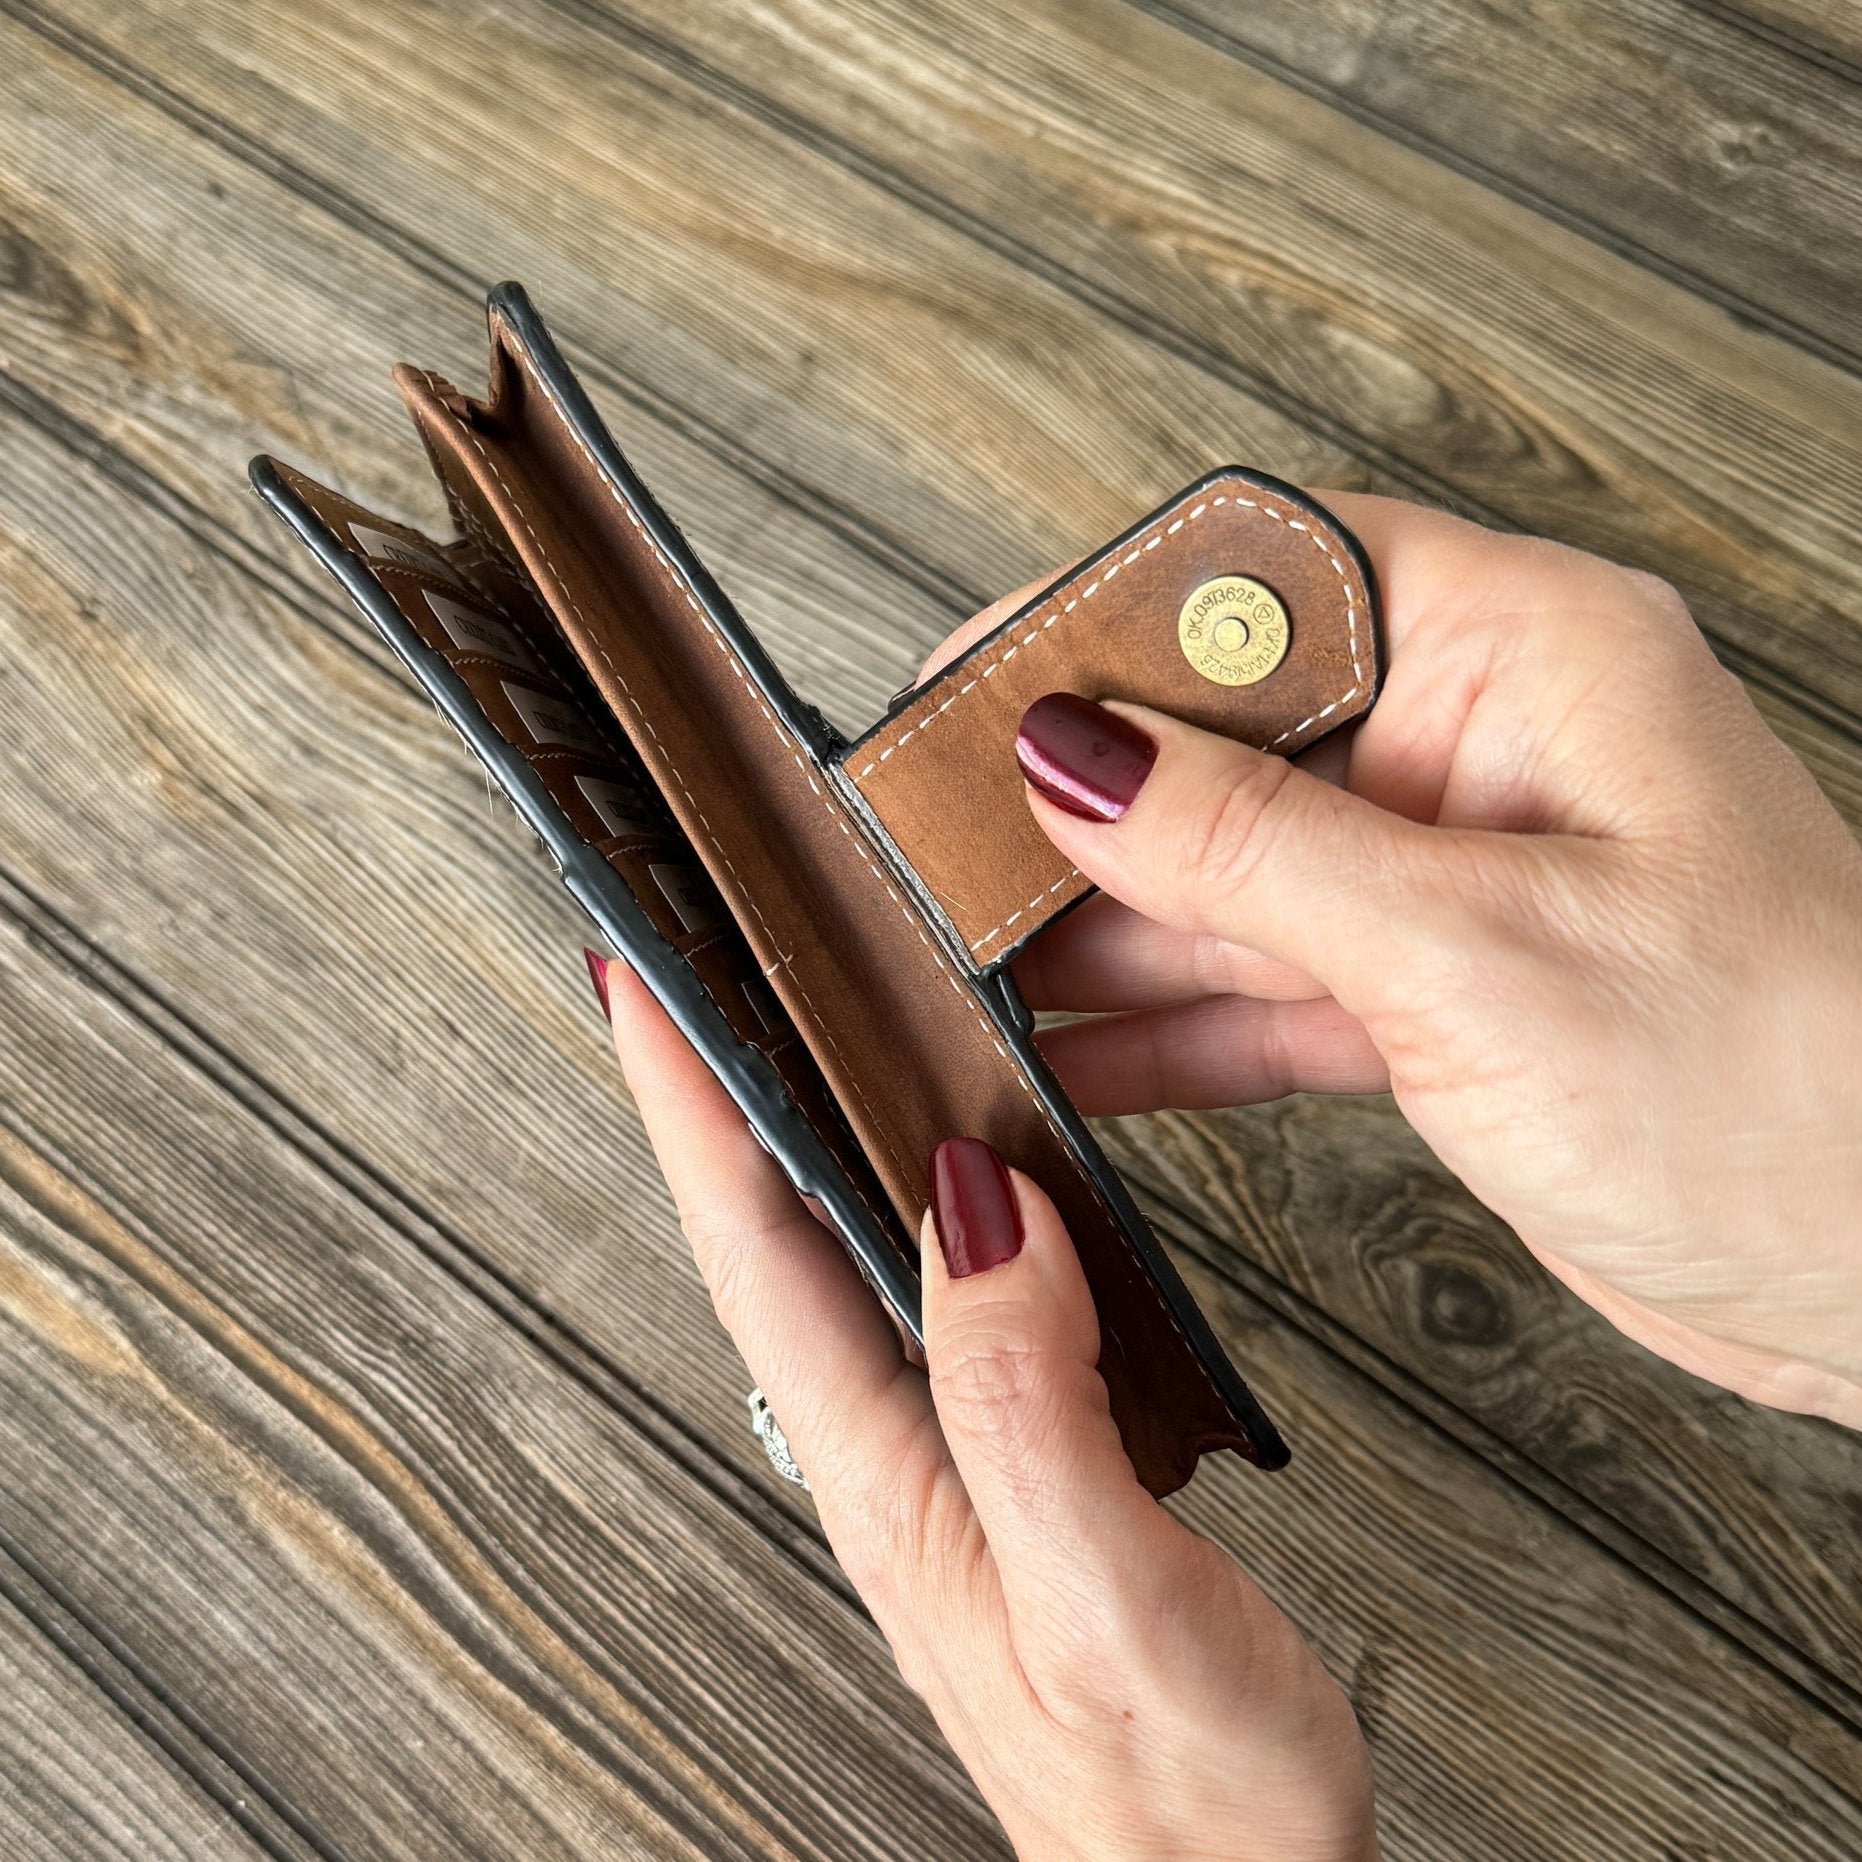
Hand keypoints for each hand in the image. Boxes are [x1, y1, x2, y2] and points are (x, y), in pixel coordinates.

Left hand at [589, 953, 1377, 1861]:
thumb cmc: (1174, 1798)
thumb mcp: (1103, 1594)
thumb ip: (1029, 1402)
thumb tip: (980, 1205)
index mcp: (886, 1470)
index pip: (754, 1246)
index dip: (691, 1103)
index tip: (641, 976)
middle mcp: (895, 1451)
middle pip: (779, 1232)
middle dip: (728, 1086)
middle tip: (701, 961)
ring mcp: (948, 1458)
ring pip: (855, 1256)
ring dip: (813, 1133)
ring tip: (800, 1028)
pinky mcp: (1013, 1463)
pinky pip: (946, 1294)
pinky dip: (931, 1198)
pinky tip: (959, 1174)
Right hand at [982, 493, 1861, 1426]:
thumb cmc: (1793, 1085)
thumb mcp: (1480, 951)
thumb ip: (1254, 851)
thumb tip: (1074, 760)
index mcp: (1524, 656)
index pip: (1264, 577)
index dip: (1101, 618)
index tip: (967, 682)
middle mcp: (1479, 747)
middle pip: (1225, 730)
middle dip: (1080, 796)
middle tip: (936, 848)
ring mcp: (1452, 877)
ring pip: (1231, 870)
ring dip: (1105, 923)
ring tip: (973, 959)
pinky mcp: (1440, 996)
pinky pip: (1268, 984)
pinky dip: (1171, 1023)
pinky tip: (1074, 1049)